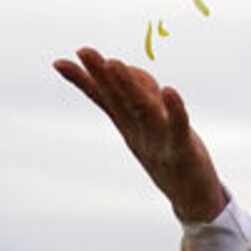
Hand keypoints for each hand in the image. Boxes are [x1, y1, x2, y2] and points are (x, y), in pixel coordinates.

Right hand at [53, 48, 226, 222]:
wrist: (192, 199)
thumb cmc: (170, 154)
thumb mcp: (150, 123)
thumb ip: (138, 94)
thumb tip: (120, 66)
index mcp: (129, 124)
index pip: (103, 97)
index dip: (83, 79)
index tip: (58, 62)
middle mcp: (139, 130)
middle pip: (118, 98)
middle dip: (101, 73)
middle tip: (83, 51)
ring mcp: (159, 139)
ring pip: (142, 107)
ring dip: (128, 85)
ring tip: (114, 63)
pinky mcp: (183, 149)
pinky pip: (178, 126)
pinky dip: (174, 109)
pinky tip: (169, 90)